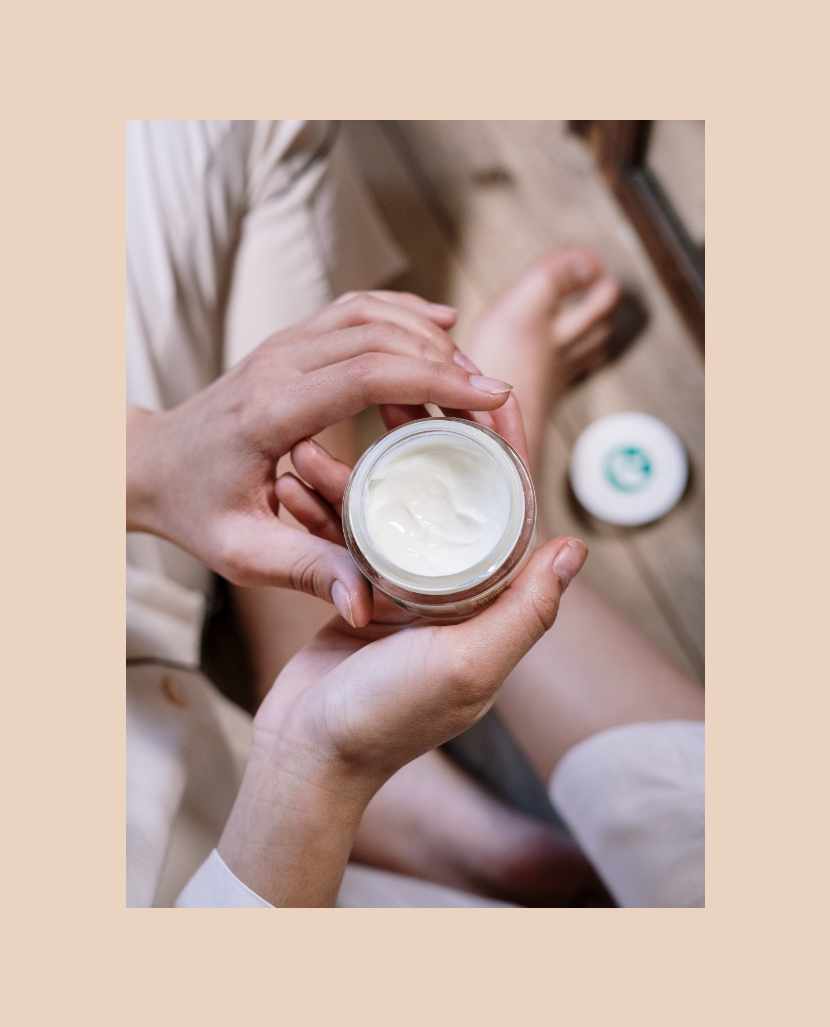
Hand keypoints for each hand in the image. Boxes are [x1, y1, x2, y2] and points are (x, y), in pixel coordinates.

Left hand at [126, 291, 521, 626]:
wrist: (153, 464)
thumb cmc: (197, 509)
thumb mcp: (244, 553)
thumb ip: (309, 572)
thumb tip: (366, 606)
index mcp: (270, 413)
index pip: (363, 373)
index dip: (433, 378)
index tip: (490, 395)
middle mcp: (278, 366)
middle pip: (380, 334)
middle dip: (451, 360)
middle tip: (499, 401)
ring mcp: (285, 346)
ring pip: (373, 312)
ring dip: (431, 337)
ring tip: (473, 381)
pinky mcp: (294, 343)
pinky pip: (357, 308)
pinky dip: (405, 311)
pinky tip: (441, 326)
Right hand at [216, 437, 587, 904]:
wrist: (307, 759)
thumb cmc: (387, 719)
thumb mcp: (467, 667)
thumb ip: (524, 613)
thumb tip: (575, 548)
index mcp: (488, 608)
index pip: (508, 515)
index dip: (505, 456)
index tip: (492, 397)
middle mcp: (451, 597)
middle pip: (444, 502)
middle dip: (422, 446)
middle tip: (395, 397)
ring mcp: (401, 594)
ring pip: (384, 514)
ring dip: (352, 476)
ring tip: (316, 443)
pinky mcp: (356, 595)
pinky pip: (342, 538)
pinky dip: (319, 512)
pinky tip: (293, 482)